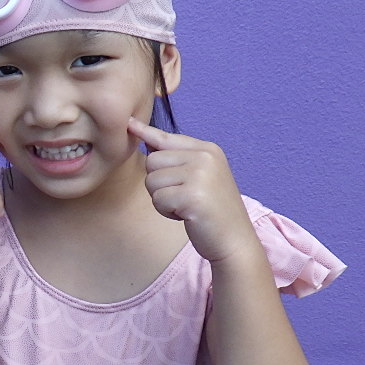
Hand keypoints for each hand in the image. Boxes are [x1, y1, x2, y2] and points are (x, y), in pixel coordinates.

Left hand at [128, 118, 256, 263]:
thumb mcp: (200, 176)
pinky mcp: (192, 195)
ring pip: (151, 180)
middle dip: (158, 183)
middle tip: (183, 196)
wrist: (234, 240)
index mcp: (208, 149)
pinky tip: (187, 215)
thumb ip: (178, 158)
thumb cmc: (212, 210)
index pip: (166, 138)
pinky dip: (167, 211)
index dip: (145, 133)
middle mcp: (205, 157)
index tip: (130, 124)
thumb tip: (146, 140)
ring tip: (186, 206)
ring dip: (162, 199)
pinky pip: (158, 199)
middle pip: (152, 160)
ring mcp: (200, 175)